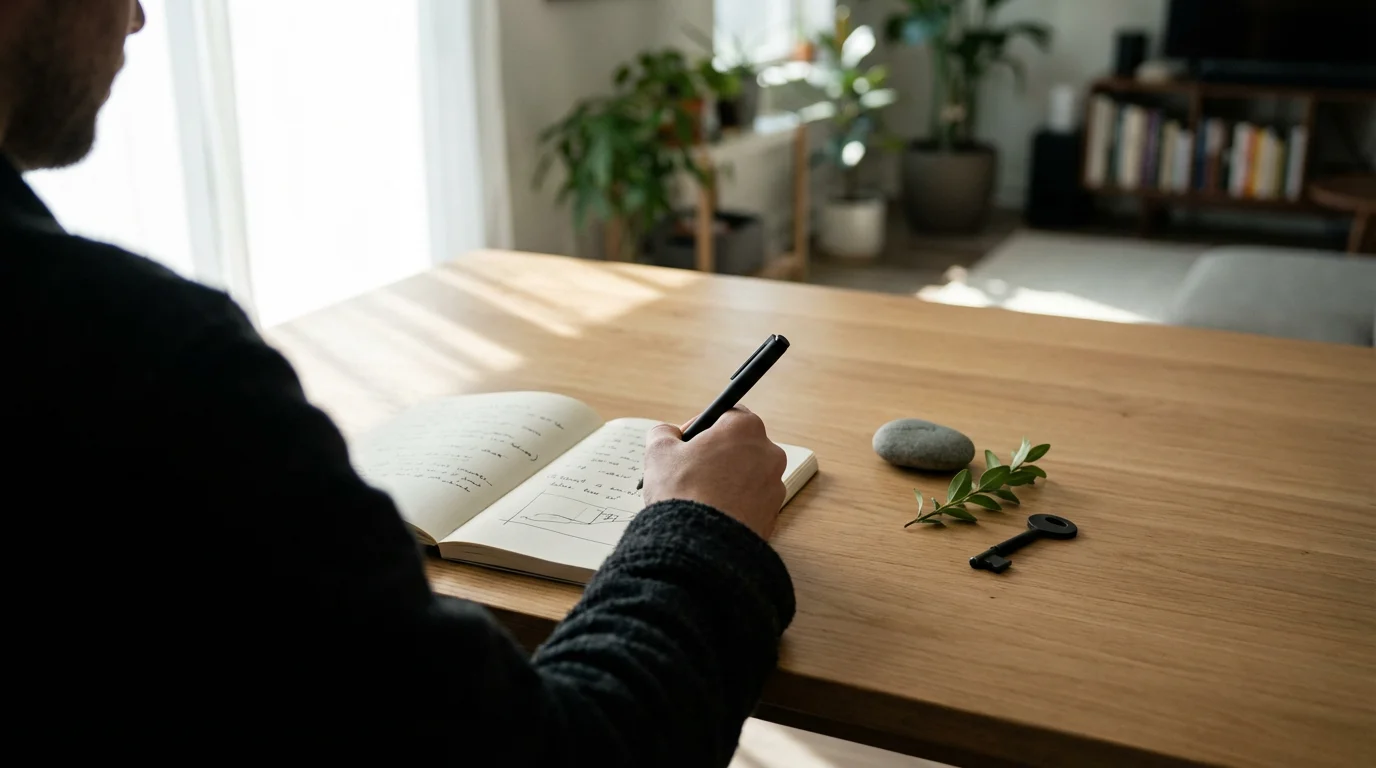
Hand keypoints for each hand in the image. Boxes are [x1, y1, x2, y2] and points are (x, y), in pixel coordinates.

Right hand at [642, 407, 787, 540]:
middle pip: (739, 446)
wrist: (701, 544)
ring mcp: (774, 486)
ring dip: (726, 480)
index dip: (703, 426)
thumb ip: (663, 432)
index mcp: (745, 428)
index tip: (686, 441)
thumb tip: (668, 434)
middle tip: (689, 470)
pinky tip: (711, 514)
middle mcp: (769, 453)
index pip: (727, 414)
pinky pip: (750, 502)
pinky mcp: (772, 515)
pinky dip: (734, 504)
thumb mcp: (659, 451)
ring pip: (746, 475)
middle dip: (716, 455)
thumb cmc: (683, 492)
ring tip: (699, 496)